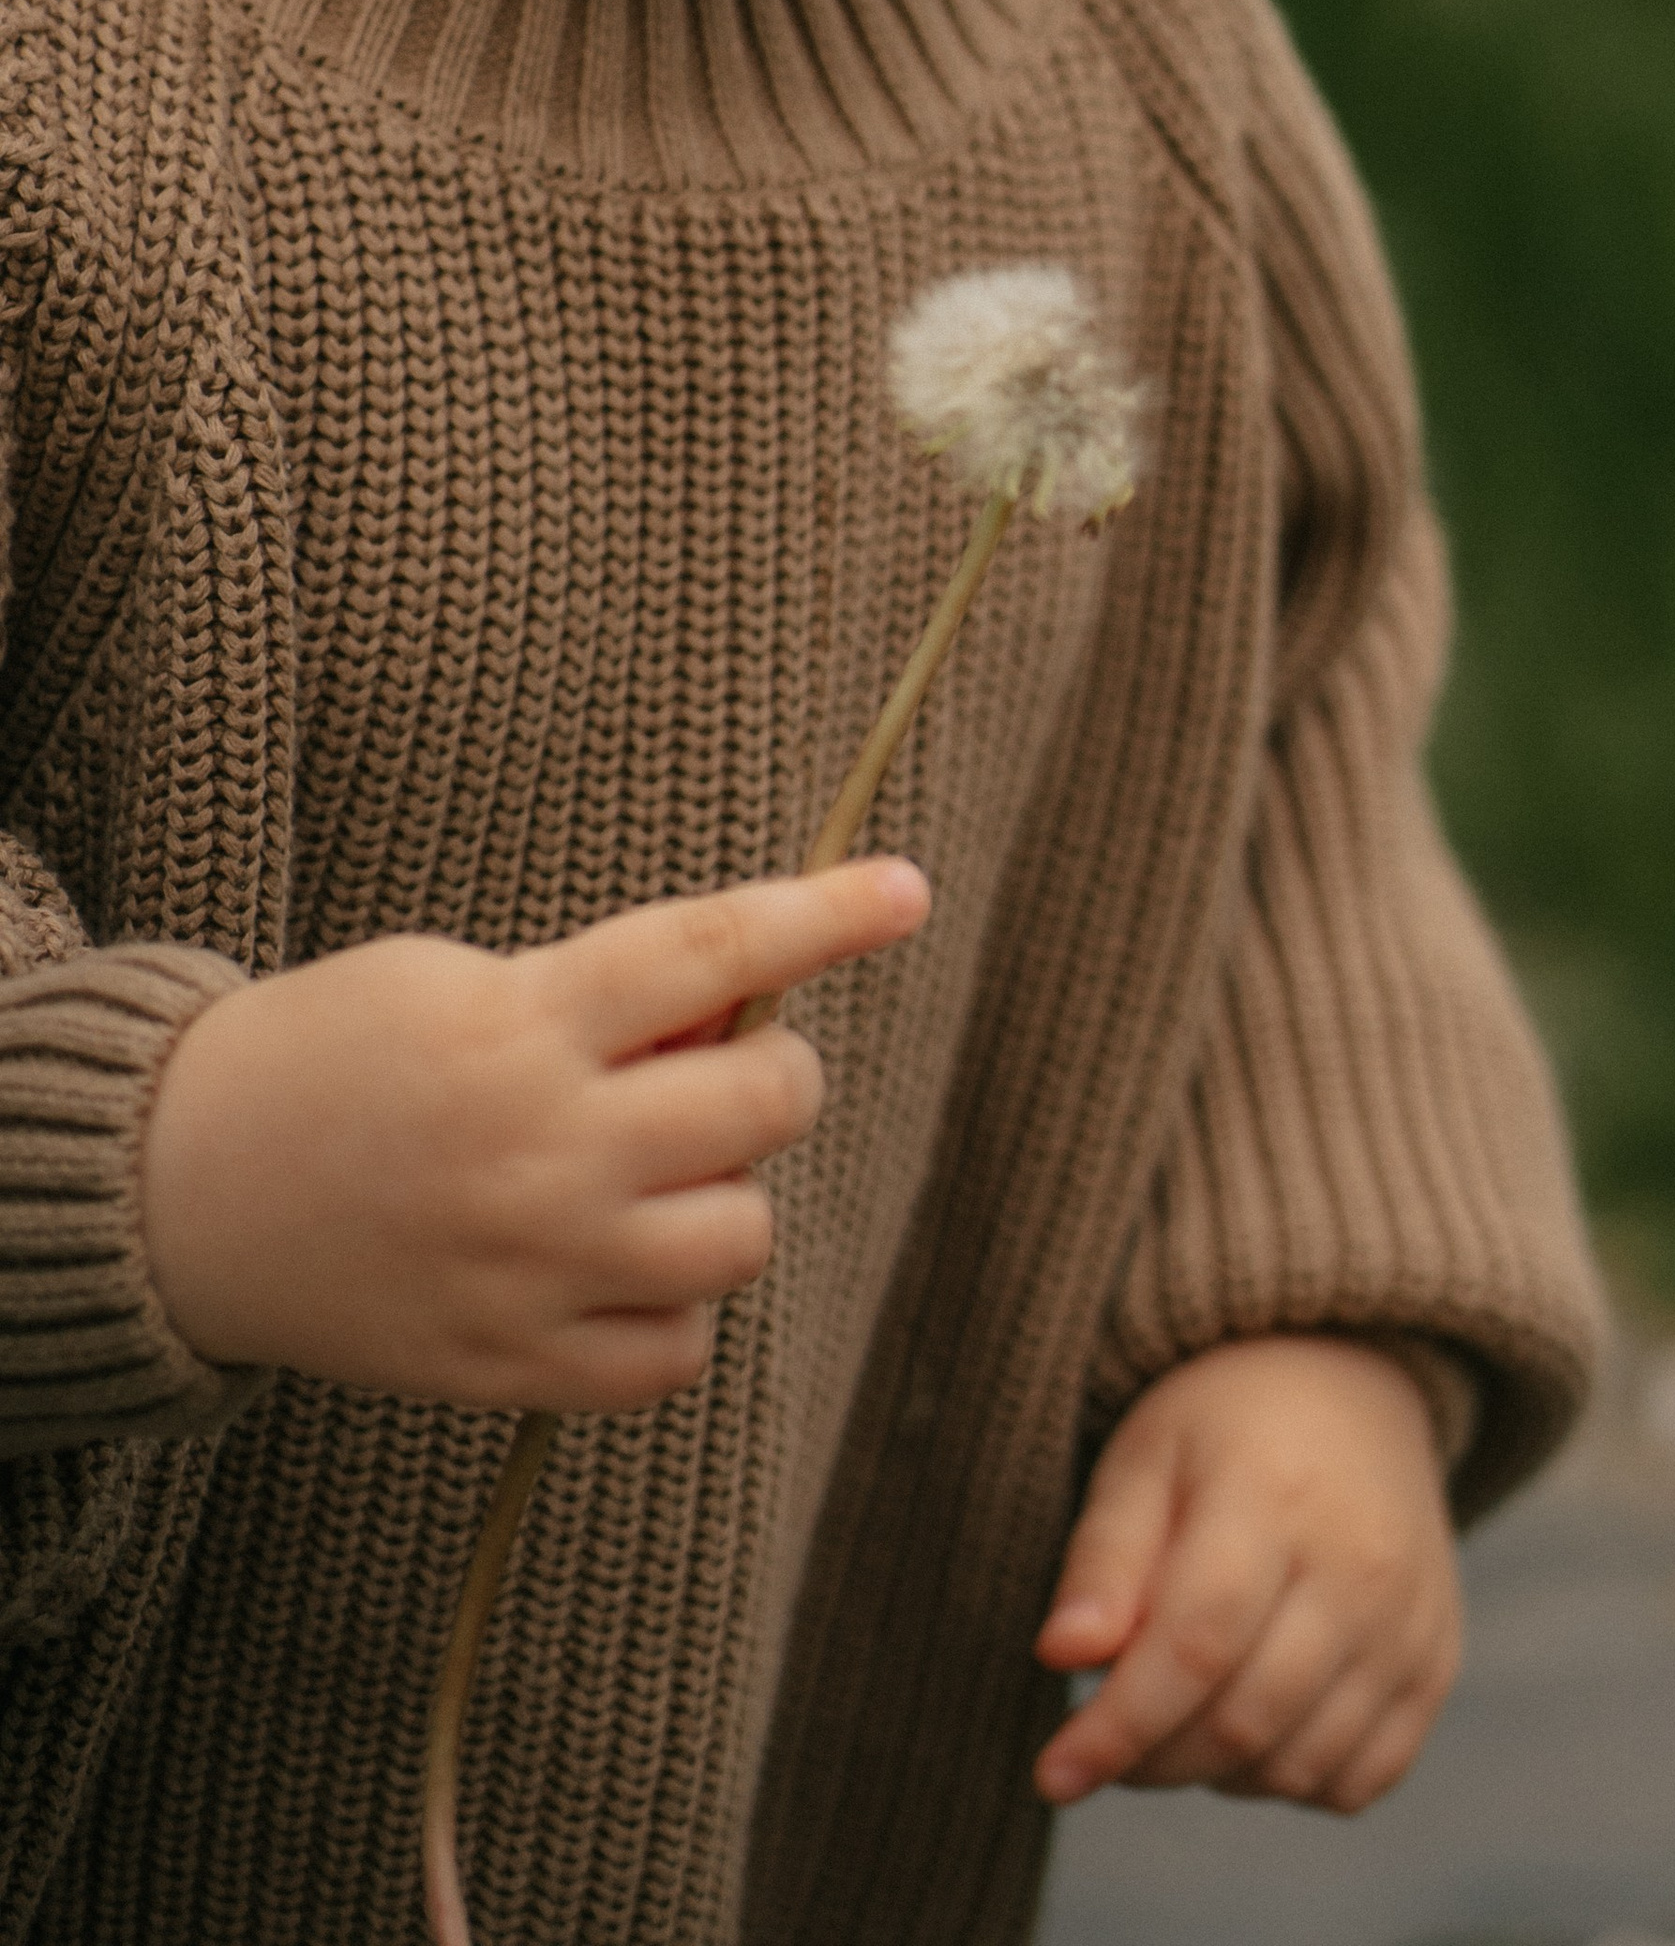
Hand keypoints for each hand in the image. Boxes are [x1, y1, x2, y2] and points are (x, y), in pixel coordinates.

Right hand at [138, 861, 928, 1409]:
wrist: (184, 1194)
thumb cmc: (338, 1054)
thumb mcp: (462, 981)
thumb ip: (601, 1002)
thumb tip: (741, 1026)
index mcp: (524, 1024)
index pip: (712, 953)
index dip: (824, 916)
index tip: (908, 890)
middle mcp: (543, 1149)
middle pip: (760, 1103)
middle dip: (771, 1071)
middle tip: (720, 1066)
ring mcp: (531, 1269)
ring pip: (740, 1236)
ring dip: (724, 1193)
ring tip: (646, 1174)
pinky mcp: (508, 1366)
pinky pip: (673, 1354)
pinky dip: (672, 1310)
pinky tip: (616, 1266)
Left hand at [1032, 1336, 1461, 1813]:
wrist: (1352, 1387)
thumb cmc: (1224, 1425)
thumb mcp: (1145, 1457)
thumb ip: (1103, 1558)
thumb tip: (1060, 1656)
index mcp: (1274, 1496)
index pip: (1194, 1647)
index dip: (1119, 1727)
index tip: (1055, 1773)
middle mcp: (1360, 1566)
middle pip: (1243, 1719)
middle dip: (1153, 1759)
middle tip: (1105, 1740)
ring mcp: (1409, 1621)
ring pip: (1299, 1765)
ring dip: (1216, 1775)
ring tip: (1177, 1720)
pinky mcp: (1436, 1661)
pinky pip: (1362, 1779)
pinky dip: (1293, 1784)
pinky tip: (1253, 1732)